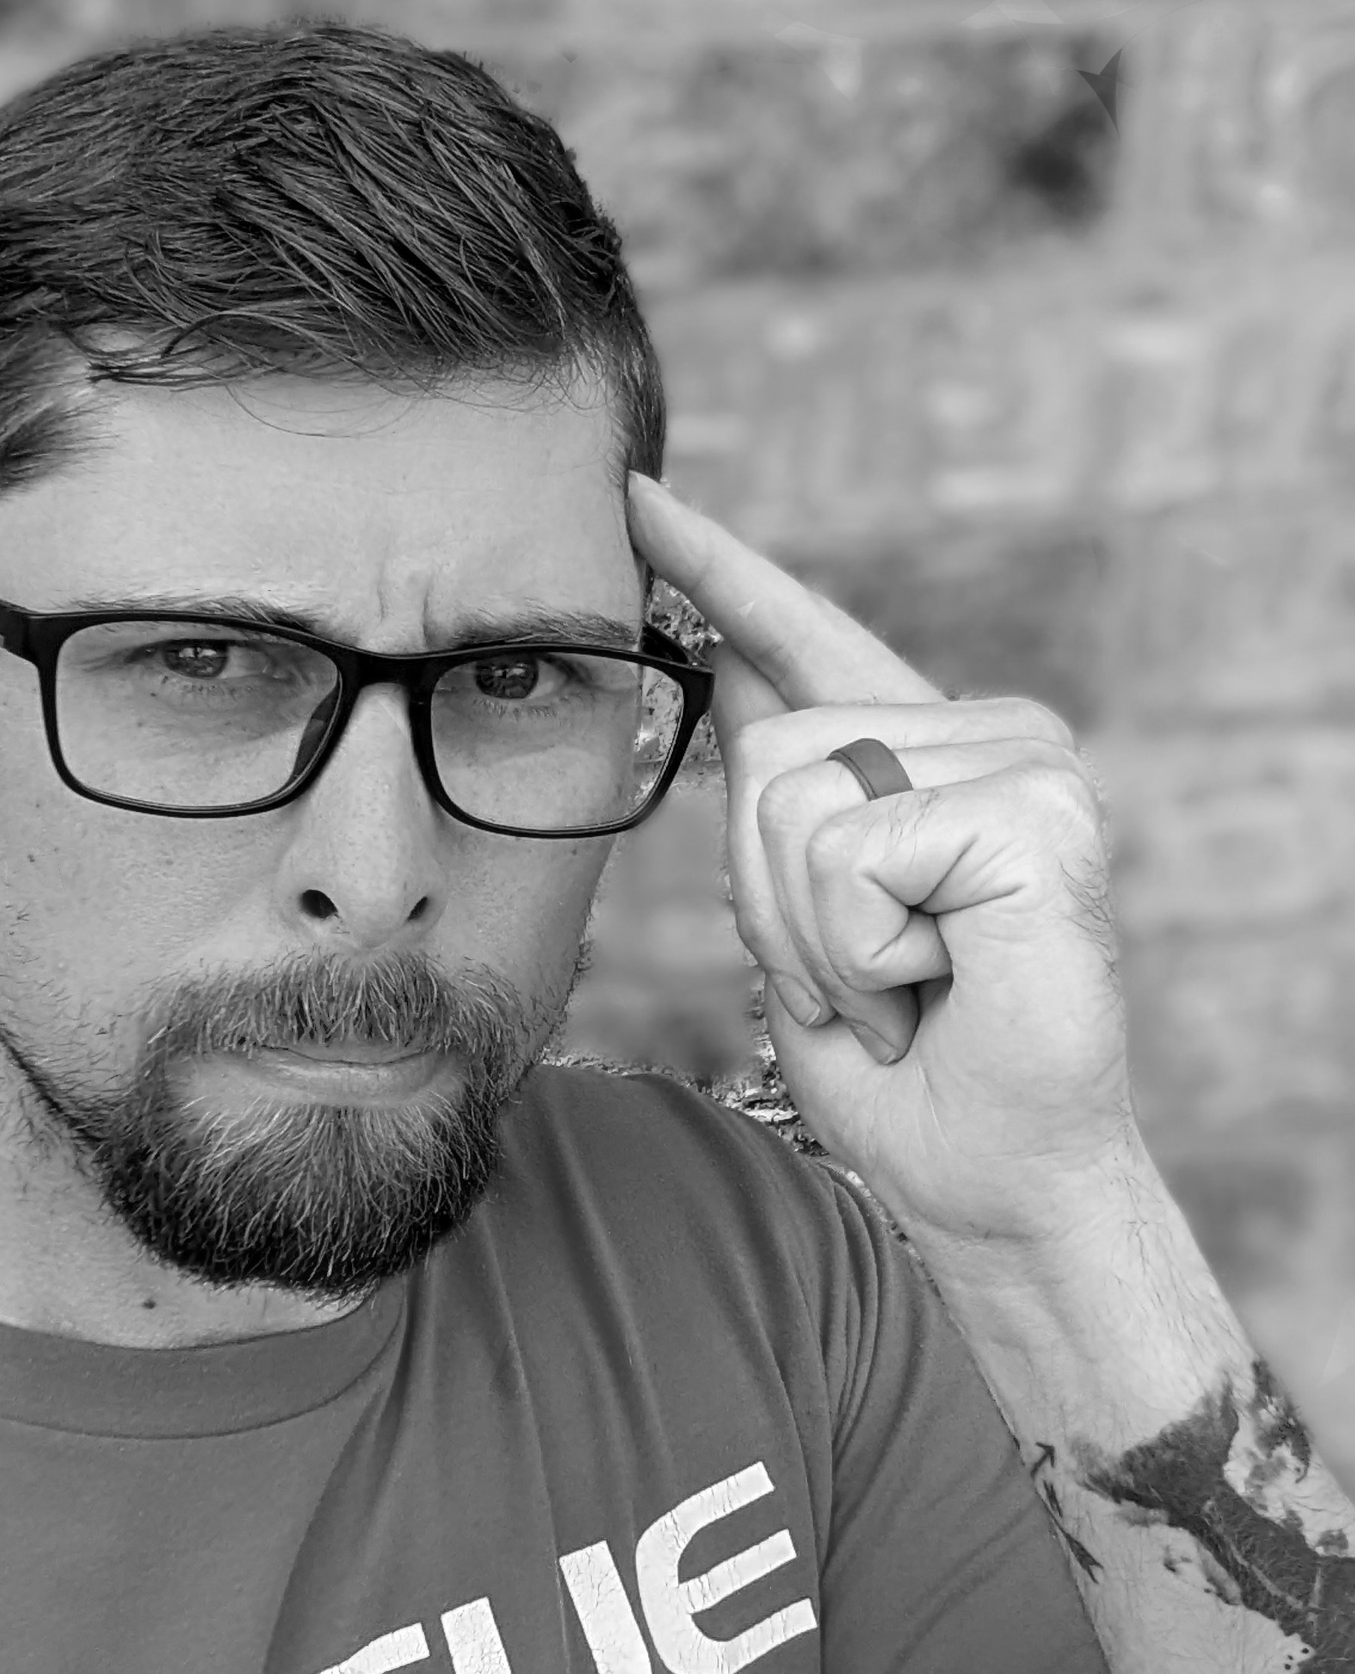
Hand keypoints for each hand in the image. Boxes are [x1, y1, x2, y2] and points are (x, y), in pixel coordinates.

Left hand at [627, 473, 1139, 1249]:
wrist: (985, 1179)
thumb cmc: (898, 1066)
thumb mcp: (802, 919)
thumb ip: (782, 794)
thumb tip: (725, 661)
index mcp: (920, 751)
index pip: (800, 634)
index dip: (714, 568)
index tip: (633, 494)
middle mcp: (985, 732)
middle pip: (763, 746)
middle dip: (768, 900)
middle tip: (863, 977)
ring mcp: (1026, 761)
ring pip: (794, 798)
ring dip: (815, 937)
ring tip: (899, 988)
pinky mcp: (1040, 810)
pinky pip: (850, 848)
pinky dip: (859, 951)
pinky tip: (932, 986)